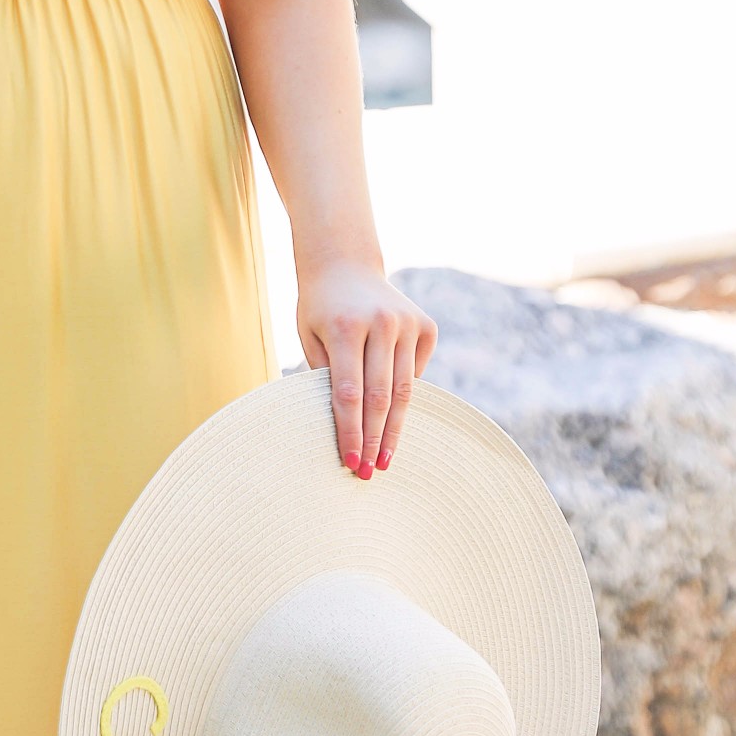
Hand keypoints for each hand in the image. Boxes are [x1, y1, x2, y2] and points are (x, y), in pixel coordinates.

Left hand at [296, 261, 436, 480]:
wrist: (345, 263)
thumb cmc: (319, 308)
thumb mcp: (309, 336)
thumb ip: (325, 376)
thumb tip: (344, 428)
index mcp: (345, 327)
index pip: (348, 393)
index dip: (350, 432)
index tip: (350, 462)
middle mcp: (381, 324)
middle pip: (379, 397)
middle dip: (375, 440)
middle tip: (369, 472)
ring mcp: (407, 323)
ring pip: (404, 391)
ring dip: (395, 430)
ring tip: (385, 460)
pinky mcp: (426, 326)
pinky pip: (416, 372)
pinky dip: (405, 396)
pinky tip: (393, 417)